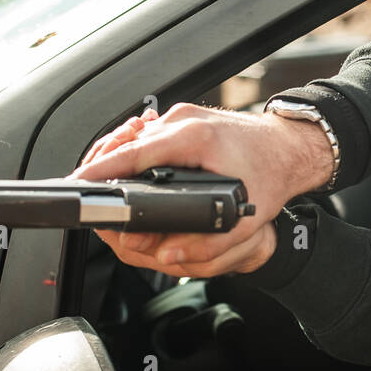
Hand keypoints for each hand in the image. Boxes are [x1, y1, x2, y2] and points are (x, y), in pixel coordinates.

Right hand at [71, 102, 333, 277]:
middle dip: (101, 169)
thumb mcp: (245, 219)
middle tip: (85, 192)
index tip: (78, 185)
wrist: (292, 147)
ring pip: (133, 139)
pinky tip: (129, 170)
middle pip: (124, 145)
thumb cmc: (272, 173)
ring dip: (115, 159)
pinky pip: (147, 136)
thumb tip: (167, 254)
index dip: (100, 172)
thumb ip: (207, 245)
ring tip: (101, 183)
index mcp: (194, 138)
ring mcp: (181, 116)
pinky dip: (133, 152)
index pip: (132, 154)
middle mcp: (182, 121)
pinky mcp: (183, 120)